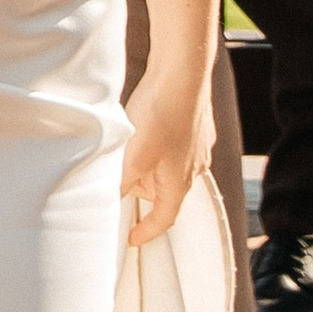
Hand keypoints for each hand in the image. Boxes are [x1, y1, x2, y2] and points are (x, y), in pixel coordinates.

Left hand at [121, 68, 213, 249]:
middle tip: (119, 172)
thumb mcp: (134, 152)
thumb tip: (113, 198)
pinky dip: (159, 146)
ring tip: (131, 144)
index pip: (164, 218)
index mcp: (180, 182)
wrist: (184, 73)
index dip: (147, 231)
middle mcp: (195, 169)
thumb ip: (124, 180)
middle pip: (163, 192)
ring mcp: (199, 148)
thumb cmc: (161, 112)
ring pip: (168, 168)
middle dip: (141, 187)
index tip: (132, 239)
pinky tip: (147, 126)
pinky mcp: (197, 129)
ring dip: (149, 164)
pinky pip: (175, 148)